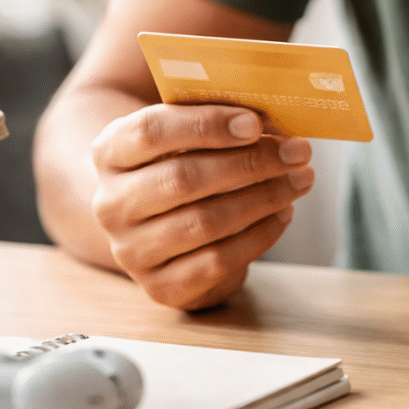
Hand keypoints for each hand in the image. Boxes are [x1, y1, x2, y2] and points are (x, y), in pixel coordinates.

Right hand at [91, 103, 313, 309]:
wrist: (158, 229)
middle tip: (296, 153)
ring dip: (263, 199)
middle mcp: (110, 203)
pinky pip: (217, 261)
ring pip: (204, 223)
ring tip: (299, 180)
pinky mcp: (160, 286)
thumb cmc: (180, 168)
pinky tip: (283, 213)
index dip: (206, 125)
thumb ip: (215, 123)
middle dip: (249, 164)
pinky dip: (259, 235)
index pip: (151, 131)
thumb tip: (270, 121)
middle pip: (183, 179)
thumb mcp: (184, 138)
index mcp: (108, 152)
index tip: (255, 123)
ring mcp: (131, 250)